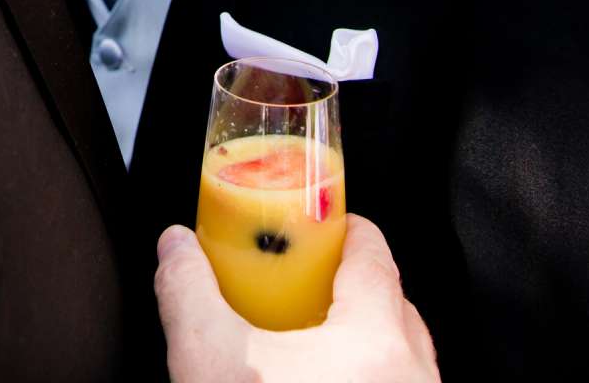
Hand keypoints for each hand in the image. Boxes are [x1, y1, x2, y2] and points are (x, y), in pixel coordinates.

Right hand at [154, 216, 437, 382]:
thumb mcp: (209, 361)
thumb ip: (189, 292)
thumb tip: (175, 247)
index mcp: (377, 337)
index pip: (375, 256)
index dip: (347, 229)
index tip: (324, 222)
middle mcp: (414, 377)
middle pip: (393, 306)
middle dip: (350, 288)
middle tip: (305, 283)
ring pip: (399, 361)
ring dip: (360, 344)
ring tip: (308, 348)